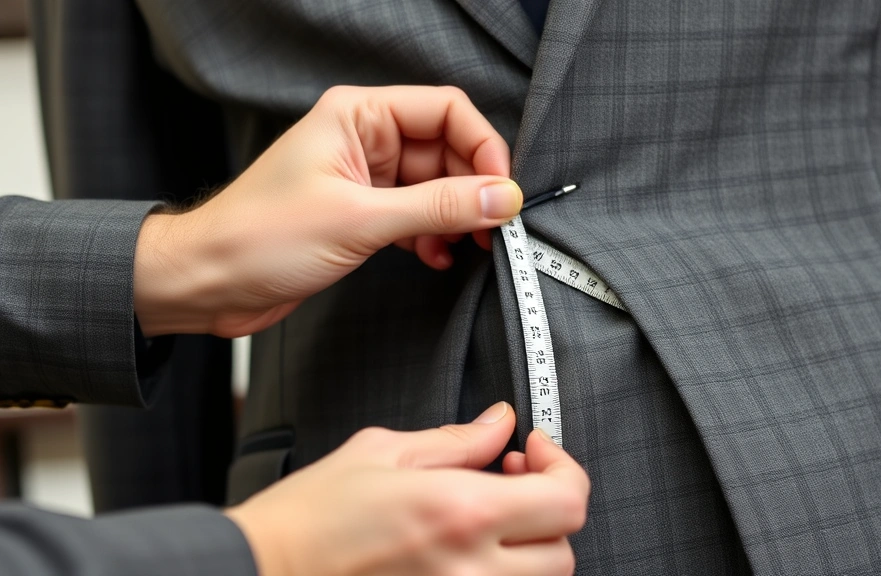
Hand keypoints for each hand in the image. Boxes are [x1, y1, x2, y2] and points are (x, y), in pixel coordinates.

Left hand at [133, 85, 519, 337]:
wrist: (208, 283)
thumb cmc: (259, 238)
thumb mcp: (360, 220)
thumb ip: (438, 207)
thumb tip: (500, 197)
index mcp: (359, 116)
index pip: (446, 110)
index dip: (483, 147)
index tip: (502, 190)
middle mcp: (365, 140)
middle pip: (448, 150)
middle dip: (474, 189)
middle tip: (493, 228)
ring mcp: (365, 179)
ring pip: (437, 187)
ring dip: (457, 218)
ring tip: (468, 247)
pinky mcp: (363, 215)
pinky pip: (418, 216)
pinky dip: (434, 236)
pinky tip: (436, 257)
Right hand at [225, 402, 589, 575]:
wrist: (261, 571)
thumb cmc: (308, 520)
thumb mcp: (381, 453)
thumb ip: (456, 439)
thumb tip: (498, 423)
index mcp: (460, 513)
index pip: (567, 500)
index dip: (563, 467)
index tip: (535, 449)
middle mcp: (470, 570)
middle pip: (564, 549)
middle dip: (547, 509)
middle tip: (514, 478)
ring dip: (528, 548)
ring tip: (489, 517)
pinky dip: (499, 574)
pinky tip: (468, 549)